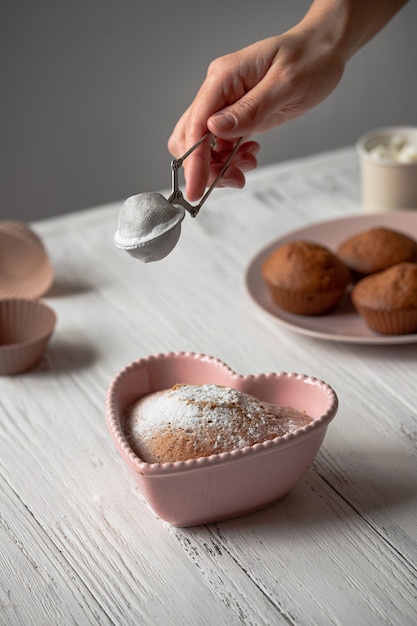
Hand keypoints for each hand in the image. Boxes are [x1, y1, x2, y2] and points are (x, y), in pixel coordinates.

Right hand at [168, 27, 344, 200]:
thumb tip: (214, 129)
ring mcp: (225, 105)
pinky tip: (249, 156)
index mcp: (223, 78)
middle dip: (206, 167)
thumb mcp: (286, 84)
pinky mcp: (236, 115)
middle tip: (234, 179)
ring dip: (220, 166)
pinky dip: (229, 159)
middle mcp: (218, 91)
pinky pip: (220, 145)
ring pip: (203, 146)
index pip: (195, 124)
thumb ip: (250, 109)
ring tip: (247, 167)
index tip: (196, 189)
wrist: (322, 51)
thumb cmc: (309, 60)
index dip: (194, 160)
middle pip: (190, 138)